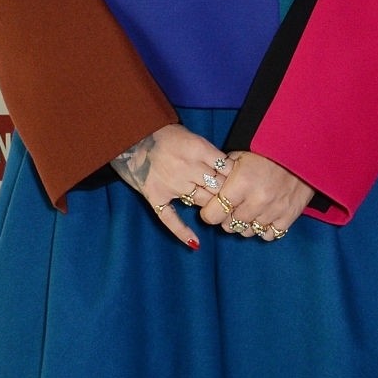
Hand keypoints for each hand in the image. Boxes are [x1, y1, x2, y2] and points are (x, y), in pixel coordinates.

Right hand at [111, 124, 237, 247]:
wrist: (134, 136)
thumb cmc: (167, 135)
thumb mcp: (194, 137)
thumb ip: (211, 155)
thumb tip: (232, 173)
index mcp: (198, 150)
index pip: (227, 169)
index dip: (237, 178)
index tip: (242, 183)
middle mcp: (187, 168)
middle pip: (218, 188)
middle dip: (228, 194)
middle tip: (236, 200)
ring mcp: (172, 185)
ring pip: (202, 202)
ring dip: (213, 207)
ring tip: (221, 211)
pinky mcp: (157, 196)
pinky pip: (170, 218)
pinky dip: (182, 231)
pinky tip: (195, 243)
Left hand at [197, 150, 313, 241]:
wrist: (301, 151)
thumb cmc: (268, 151)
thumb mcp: (240, 155)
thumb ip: (223, 174)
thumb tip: (210, 189)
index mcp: (242, 183)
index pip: (213, 214)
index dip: (209, 213)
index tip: (212, 208)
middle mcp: (257, 200)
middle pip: (230, 225)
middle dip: (227, 217)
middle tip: (232, 207)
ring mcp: (274, 211)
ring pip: (248, 232)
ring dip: (245, 224)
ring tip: (248, 211)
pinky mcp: (288, 216)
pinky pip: (268, 235)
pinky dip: (263, 229)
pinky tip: (263, 217)